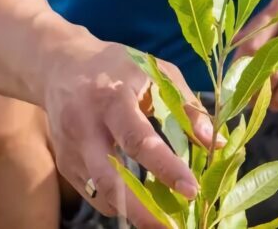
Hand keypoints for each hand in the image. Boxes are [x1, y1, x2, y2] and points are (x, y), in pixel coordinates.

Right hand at [43, 40, 217, 227]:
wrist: (60, 65)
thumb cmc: (119, 67)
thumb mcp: (157, 73)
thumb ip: (187, 106)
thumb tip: (217, 143)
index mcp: (113, 98)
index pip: (138, 139)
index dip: (165, 168)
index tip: (191, 190)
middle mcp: (86, 126)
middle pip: (110, 178)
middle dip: (141, 210)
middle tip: (170, 227)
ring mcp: (71, 148)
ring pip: (100, 193)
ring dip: (132, 212)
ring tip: (162, 220)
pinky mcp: (64, 163)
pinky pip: (94, 193)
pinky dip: (119, 203)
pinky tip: (140, 202)